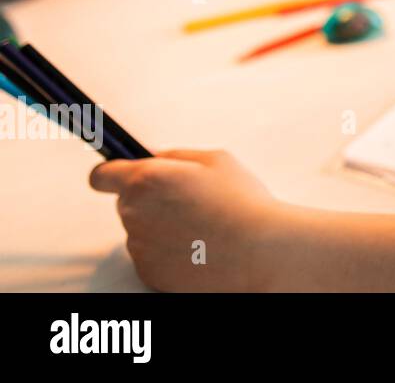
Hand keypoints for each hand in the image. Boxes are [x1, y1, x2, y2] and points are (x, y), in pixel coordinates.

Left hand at [89, 149, 285, 291]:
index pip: (101, 175)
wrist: (258, 251)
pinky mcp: (149, 273)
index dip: (111, 172)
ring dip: (161, 227)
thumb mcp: (215, 159)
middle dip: (150, 199)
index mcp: (146, 179)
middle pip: (127, 202)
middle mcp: (134, 213)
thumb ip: (176, 156)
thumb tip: (156, 159)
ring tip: (201, 226)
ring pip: (141, 230)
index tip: (117, 174)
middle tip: (188, 200)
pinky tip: (199, 246)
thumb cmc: (241, 204)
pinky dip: (168, 252)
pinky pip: (151, 256)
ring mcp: (139, 246)